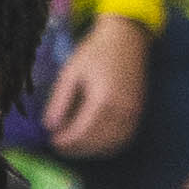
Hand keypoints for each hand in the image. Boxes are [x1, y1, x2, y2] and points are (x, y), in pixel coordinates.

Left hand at [41, 13, 150, 161]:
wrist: (127, 38)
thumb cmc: (96, 51)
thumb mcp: (71, 71)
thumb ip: (60, 100)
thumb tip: (49, 127)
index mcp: (103, 99)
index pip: (82, 132)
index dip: (65, 141)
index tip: (51, 141)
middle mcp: (122, 110)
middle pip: (96, 142)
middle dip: (76, 148)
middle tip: (59, 146)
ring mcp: (133, 113)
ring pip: (111, 145)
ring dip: (91, 150)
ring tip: (73, 146)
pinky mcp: (138, 113)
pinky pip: (123, 139)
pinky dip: (107, 146)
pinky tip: (93, 143)